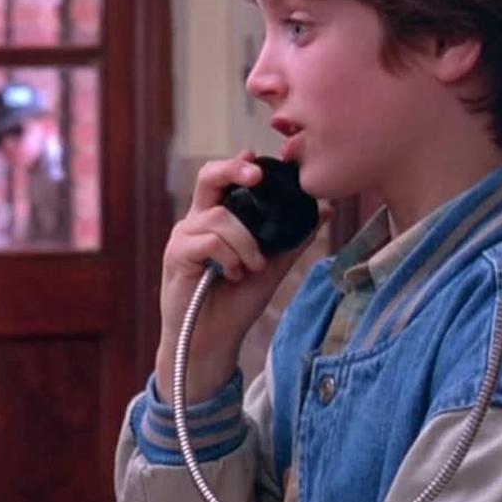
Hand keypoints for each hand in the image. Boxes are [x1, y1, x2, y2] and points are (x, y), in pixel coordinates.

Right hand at [155, 150, 331, 403]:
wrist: (212, 342)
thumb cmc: (236, 304)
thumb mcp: (272, 267)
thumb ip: (293, 239)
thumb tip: (324, 210)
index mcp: (217, 219)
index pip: (224, 179)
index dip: (239, 165)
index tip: (260, 159)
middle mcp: (196, 222)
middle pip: (209, 177)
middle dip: (234, 170)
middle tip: (257, 175)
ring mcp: (184, 237)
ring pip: (219, 216)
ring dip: (245, 242)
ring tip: (252, 267)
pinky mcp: (176, 256)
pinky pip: (209, 241)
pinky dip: (229, 256)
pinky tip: (234, 274)